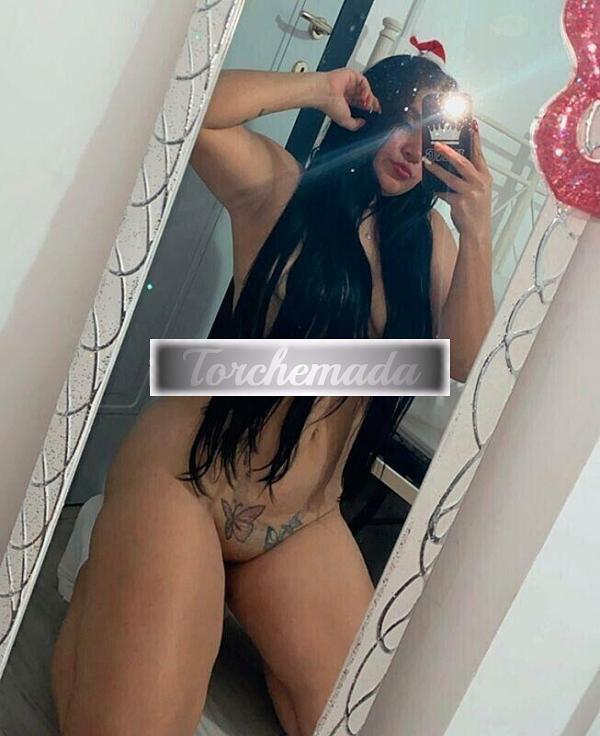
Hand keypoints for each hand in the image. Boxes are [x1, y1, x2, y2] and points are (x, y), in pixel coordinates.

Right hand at [319, 68, 381, 131]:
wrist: (324, 93)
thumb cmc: (329, 105)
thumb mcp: (345, 121)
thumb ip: (355, 125)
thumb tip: (363, 123)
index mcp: (346, 102)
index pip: (361, 104)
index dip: (370, 107)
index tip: (376, 112)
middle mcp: (349, 92)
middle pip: (366, 96)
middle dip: (371, 103)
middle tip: (374, 108)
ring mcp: (351, 84)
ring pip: (366, 89)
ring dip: (369, 97)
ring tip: (367, 104)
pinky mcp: (352, 75)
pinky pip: (364, 81)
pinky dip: (366, 89)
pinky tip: (364, 95)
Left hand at [423, 124, 492, 240]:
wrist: (477, 231)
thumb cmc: (477, 210)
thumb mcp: (479, 190)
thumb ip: (470, 176)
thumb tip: (454, 163)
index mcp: (485, 177)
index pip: (479, 154)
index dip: (475, 139)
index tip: (471, 126)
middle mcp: (479, 183)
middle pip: (463, 163)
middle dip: (449, 152)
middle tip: (438, 144)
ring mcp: (470, 193)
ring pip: (450, 177)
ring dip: (437, 169)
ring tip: (427, 162)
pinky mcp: (459, 203)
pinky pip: (443, 192)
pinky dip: (435, 188)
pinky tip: (428, 184)